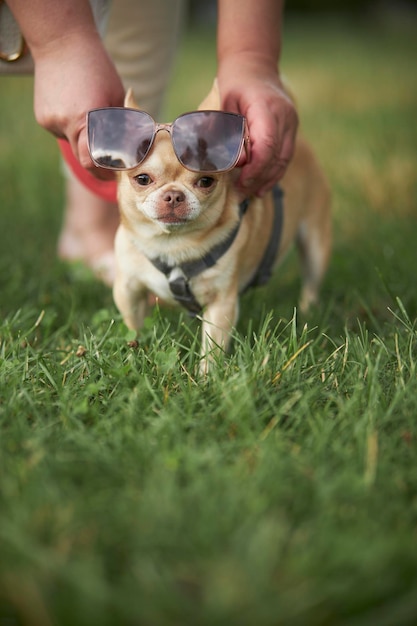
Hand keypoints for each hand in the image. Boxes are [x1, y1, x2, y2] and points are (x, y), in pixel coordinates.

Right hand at [32, 31, 124, 171]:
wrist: (61, 43)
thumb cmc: (97, 68)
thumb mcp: (116, 97)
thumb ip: (120, 126)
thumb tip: (131, 150)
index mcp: (86, 119)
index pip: (93, 161)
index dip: (105, 172)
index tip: (115, 174)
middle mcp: (65, 124)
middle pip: (83, 158)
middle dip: (98, 162)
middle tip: (112, 162)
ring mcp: (51, 122)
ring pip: (73, 144)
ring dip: (85, 140)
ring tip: (91, 115)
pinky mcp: (43, 118)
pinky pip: (62, 132)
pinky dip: (72, 128)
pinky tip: (76, 107)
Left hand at [218, 59, 297, 196]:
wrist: (254, 65)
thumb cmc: (234, 84)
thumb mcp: (224, 105)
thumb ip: (229, 132)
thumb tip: (238, 162)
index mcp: (266, 107)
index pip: (267, 145)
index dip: (256, 168)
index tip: (242, 182)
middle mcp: (285, 116)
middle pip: (277, 156)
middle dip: (259, 178)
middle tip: (241, 193)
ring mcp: (291, 122)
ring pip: (284, 159)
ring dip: (268, 179)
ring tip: (251, 193)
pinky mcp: (291, 129)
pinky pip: (285, 156)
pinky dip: (274, 172)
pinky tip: (262, 185)